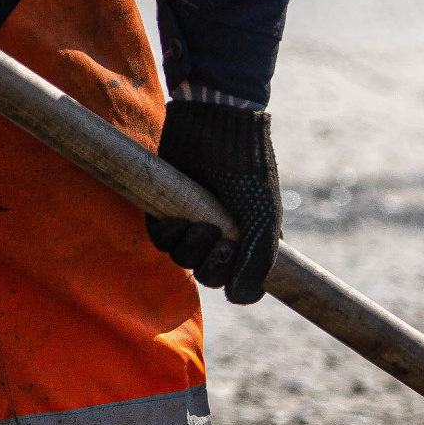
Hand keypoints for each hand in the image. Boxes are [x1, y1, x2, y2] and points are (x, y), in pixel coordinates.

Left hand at [147, 102, 280, 301]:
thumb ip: (258, 263)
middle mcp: (221, 234)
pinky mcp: (166, 208)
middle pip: (208, 274)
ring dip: (189, 248)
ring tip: (200, 223)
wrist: (217, 125)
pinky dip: (167, 235)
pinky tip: (176, 218)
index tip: (237, 255)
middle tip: (220, 238)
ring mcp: (192, 221)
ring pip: (183, 259)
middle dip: (211, 263)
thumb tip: (238, 299)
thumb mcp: (264, 220)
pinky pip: (160, 240)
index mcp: (249, 239)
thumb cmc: (247, 171)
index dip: (235, 278)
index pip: (239, 281)